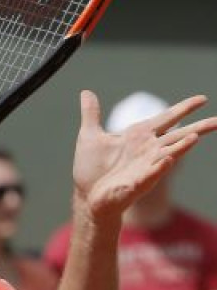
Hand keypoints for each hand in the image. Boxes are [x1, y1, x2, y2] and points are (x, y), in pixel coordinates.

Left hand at [72, 90, 216, 223]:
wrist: (87, 196)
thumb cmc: (91, 169)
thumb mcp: (90, 136)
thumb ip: (91, 114)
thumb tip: (86, 92)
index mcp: (137, 136)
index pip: (166, 118)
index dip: (183, 108)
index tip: (203, 99)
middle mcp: (147, 149)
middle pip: (178, 135)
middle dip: (198, 127)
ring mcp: (145, 166)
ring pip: (169, 153)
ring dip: (181, 146)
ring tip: (195, 137)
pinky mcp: (138, 182)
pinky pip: (152, 173)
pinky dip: (160, 166)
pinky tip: (168, 159)